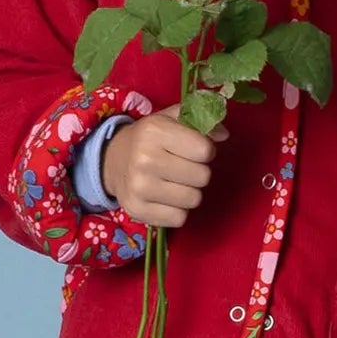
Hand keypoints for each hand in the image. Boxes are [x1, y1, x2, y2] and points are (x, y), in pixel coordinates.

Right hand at [99, 104, 227, 227]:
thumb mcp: (171, 119)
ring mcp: (140, 188)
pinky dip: (178, 210)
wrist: (112, 160)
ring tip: (174, 182)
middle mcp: (145, 159)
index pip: (205, 151)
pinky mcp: (138, 210)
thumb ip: (201, 121)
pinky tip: (166, 197)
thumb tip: (224, 135)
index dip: (205, 151)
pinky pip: (180, 218)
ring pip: (194, 199)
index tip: (192, 150)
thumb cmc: (149, 139)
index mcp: (155, 131)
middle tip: (183, 167)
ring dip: (190, 192)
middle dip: (198, 172)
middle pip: (202, 177)